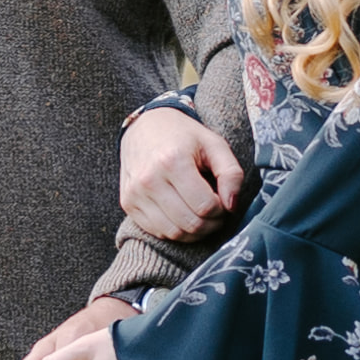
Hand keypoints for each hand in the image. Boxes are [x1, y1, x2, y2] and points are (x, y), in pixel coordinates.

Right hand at [120, 105, 248, 238]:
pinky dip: (175, 230)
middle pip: (190, 223)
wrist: (144, 126)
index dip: (222, 210)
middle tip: (216, 212)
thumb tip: (232, 206)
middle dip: (211, 224)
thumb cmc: (184, 136)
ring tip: (201, 215)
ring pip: (174, 233)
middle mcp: (149, 179)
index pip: (205, 206)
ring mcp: (135, 193)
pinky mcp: (128, 203)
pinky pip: (157, 232)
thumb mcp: (215, 145)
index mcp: (172, 161)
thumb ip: (231, 174)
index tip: (223, 202)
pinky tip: (182, 214)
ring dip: (194, 232)